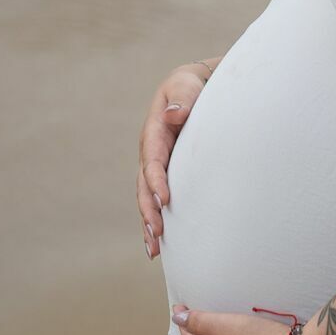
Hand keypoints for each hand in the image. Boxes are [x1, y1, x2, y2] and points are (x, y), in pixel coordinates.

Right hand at [137, 62, 215, 259]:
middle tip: (157, 233)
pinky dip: (155, 221)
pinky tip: (157, 246)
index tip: (166, 200)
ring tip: (154, 249)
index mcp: (154, 134)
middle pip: (145, 186)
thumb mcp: (185, 85)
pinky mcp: (165, 175)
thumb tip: (174, 113)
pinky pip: (156, 200)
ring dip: (149, 223)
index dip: (157, 181)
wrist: (190, 89)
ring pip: (148, 198)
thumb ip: (182, 97)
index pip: (153, 161)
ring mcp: (156, 166)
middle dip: (149, 211)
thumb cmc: (189, 87)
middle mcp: (150, 154)